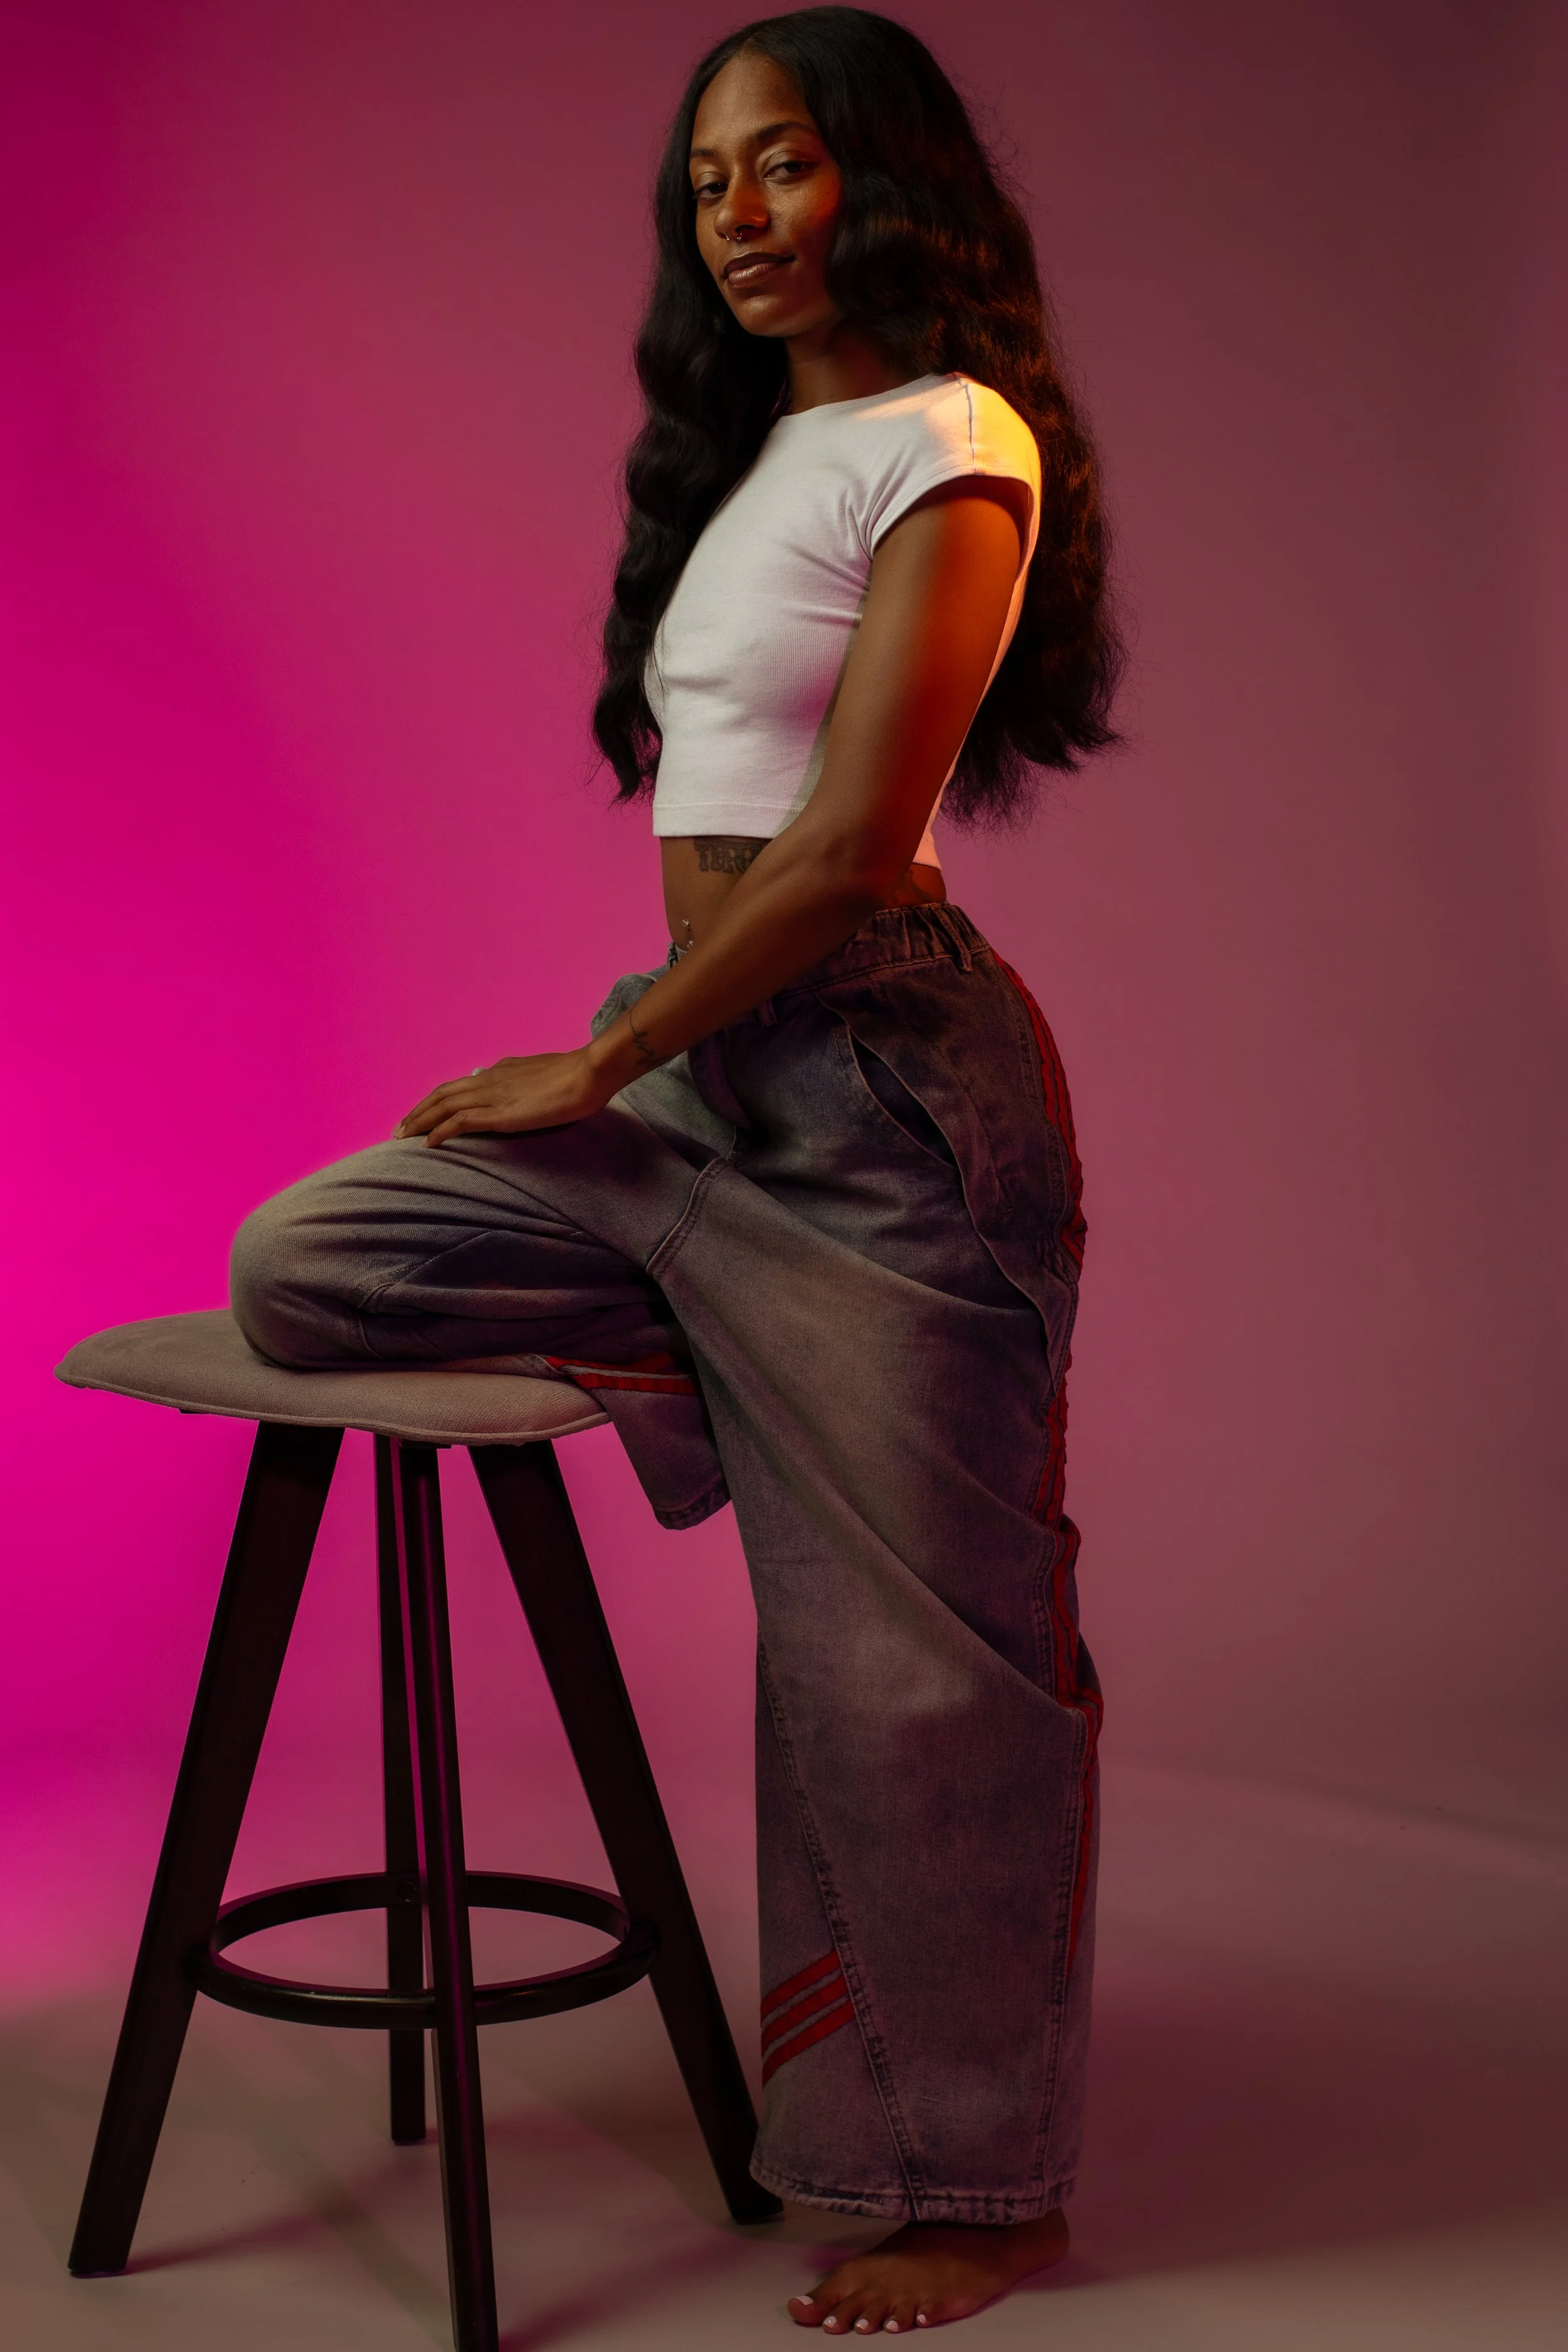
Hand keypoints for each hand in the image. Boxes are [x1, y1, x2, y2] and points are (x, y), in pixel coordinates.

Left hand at [395, 1047, 611, 1146]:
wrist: (588, 1073)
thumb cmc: (574, 1077)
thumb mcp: (540, 1077)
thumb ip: (522, 1084)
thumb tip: (513, 1093)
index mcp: (499, 1072)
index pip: (457, 1086)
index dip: (435, 1100)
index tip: (420, 1114)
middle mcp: (489, 1080)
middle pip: (441, 1094)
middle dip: (417, 1111)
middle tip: (398, 1129)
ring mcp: (492, 1096)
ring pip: (444, 1106)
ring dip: (419, 1121)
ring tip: (402, 1136)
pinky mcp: (500, 1113)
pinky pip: (460, 1121)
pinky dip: (440, 1131)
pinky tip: (427, 1143)